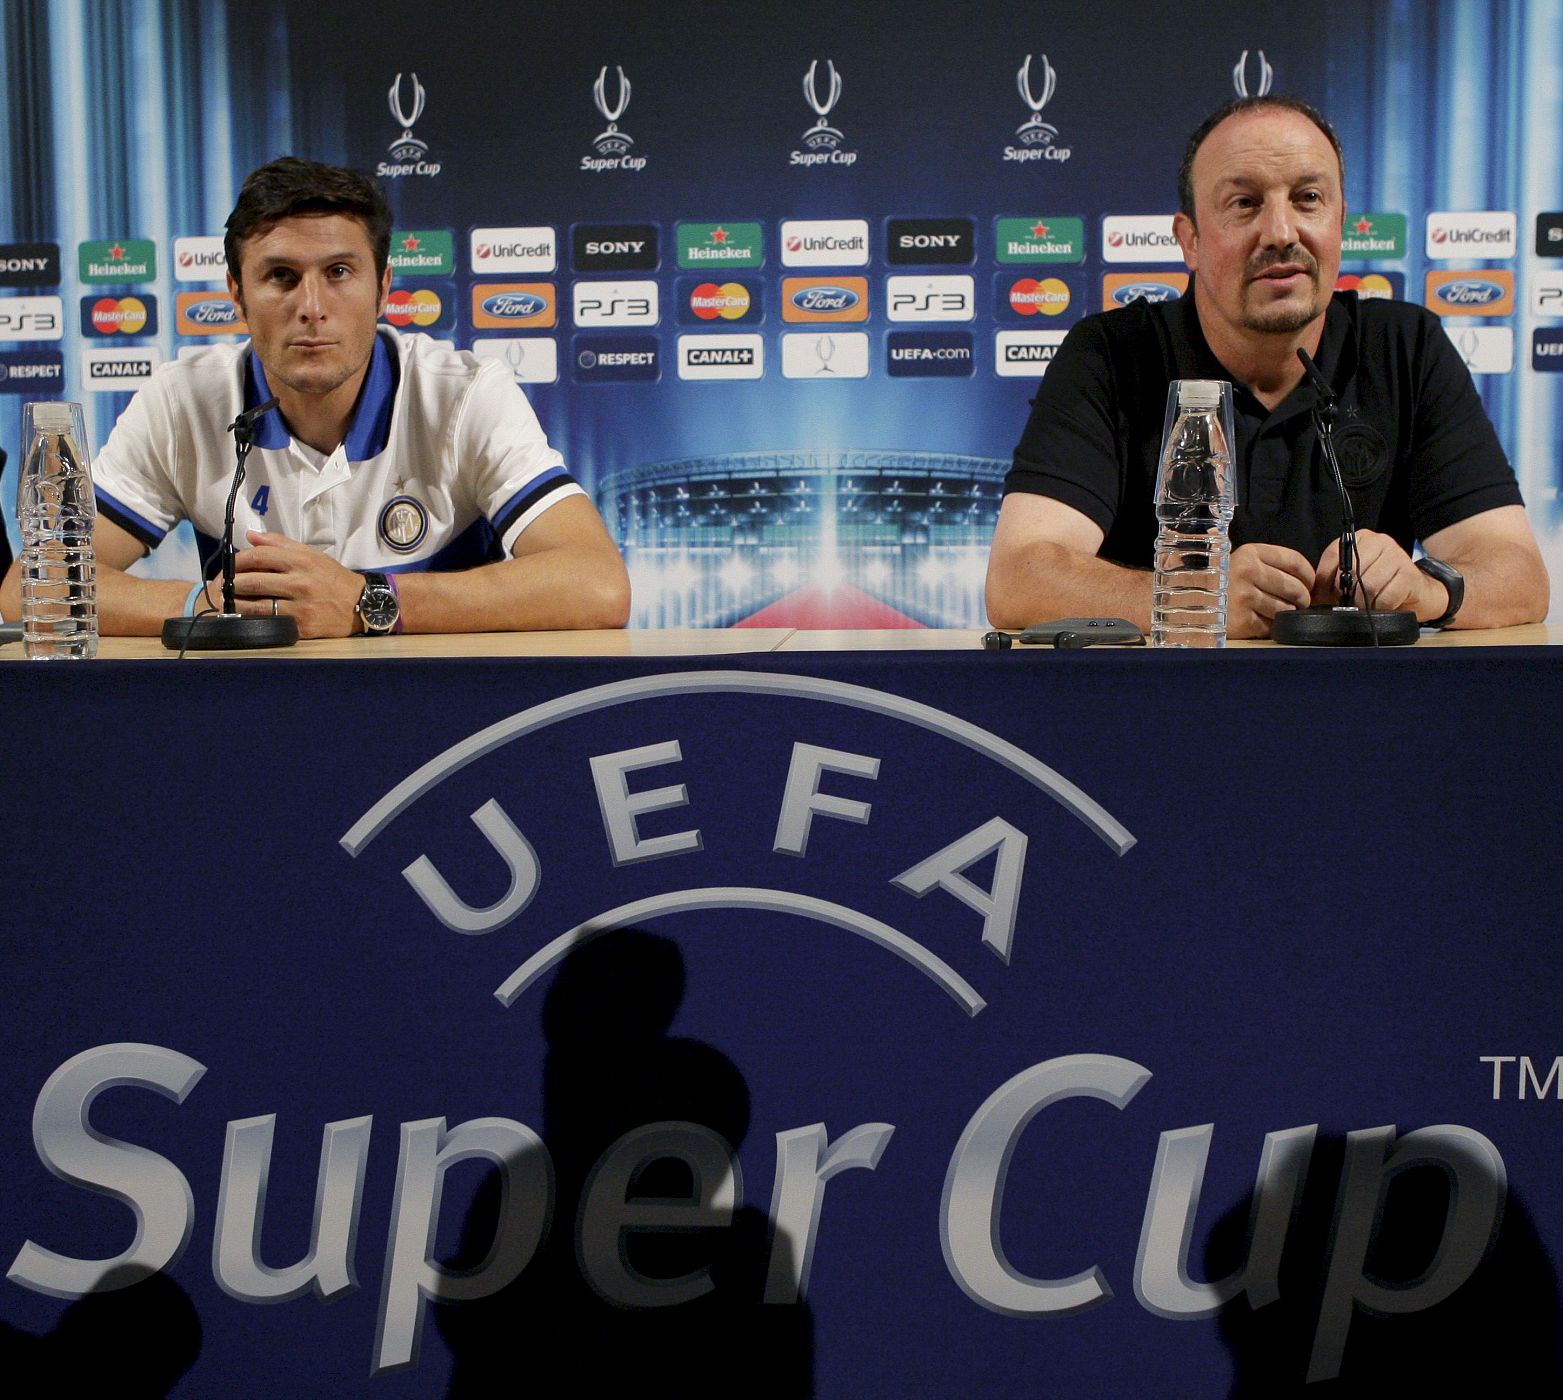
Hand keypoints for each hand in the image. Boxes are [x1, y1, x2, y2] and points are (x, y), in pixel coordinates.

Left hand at [231, 530, 364, 637]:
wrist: (362, 604)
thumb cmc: (333, 578)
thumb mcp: (311, 555)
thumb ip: (280, 544)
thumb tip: (250, 536)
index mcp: (301, 561)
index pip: (258, 556)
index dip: (237, 561)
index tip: (229, 567)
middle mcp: (300, 582)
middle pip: (253, 581)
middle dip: (231, 584)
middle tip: (221, 587)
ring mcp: (301, 606)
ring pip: (257, 605)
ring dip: (237, 604)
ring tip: (227, 602)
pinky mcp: (303, 626)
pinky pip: (270, 622)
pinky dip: (254, 620)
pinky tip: (245, 617)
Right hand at [1228, 542, 1314, 637]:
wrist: (1185, 603)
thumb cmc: (1219, 583)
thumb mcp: (1240, 562)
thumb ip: (1268, 564)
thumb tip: (1306, 581)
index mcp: (1250, 553)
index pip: (1295, 561)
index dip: (1309, 576)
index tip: (1309, 585)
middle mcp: (1247, 572)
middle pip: (1295, 588)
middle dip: (1301, 599)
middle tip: (1298, 604)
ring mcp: (1243, 597)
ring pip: (1286, 609)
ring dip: (1286, 615)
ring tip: (1276, 613)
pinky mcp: (1241, 621)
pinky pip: (1271, 626)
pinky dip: (1271, 628)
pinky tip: (1260, 623)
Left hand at [1314, 530, 1443, 616]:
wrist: (1419, 591)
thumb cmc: (1381, 585)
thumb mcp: (1353, 578)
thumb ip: (1331, 582)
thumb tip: (1311, 596)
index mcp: (1360, 539)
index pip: (1333, 555)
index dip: (1325, 581)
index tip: (1325, 596)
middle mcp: (1380, 541)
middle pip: (1350, 572)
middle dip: (1345, 594)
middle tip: (1348, 603)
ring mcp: (1397, 555)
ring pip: (1367, 585)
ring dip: (1362, 602)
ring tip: (1366, 606)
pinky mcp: (1410, 574)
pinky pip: (1385, 597)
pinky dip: (1379, 607)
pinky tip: (1382, 607)